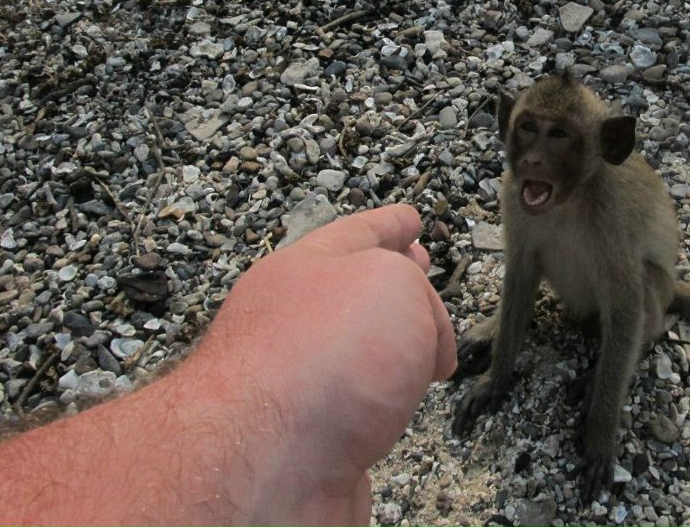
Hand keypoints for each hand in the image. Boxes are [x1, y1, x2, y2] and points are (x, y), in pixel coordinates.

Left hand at [182, 204, 456, 524]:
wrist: (263, 471)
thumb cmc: (314, 365)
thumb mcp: (392, 285)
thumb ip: (417, 291)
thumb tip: (426, 347)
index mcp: (304, 270)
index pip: (357, 233)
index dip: (389, 223)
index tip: (408, 217)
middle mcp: (290, 324)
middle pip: (349, 292)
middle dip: (391, 281)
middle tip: (418, 266)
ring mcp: (292, 385)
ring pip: (352, 354)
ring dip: (389, 347)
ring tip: (418, 346)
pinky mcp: (304, 444)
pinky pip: (354, 411)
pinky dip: (381, 405)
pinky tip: (393, 408)